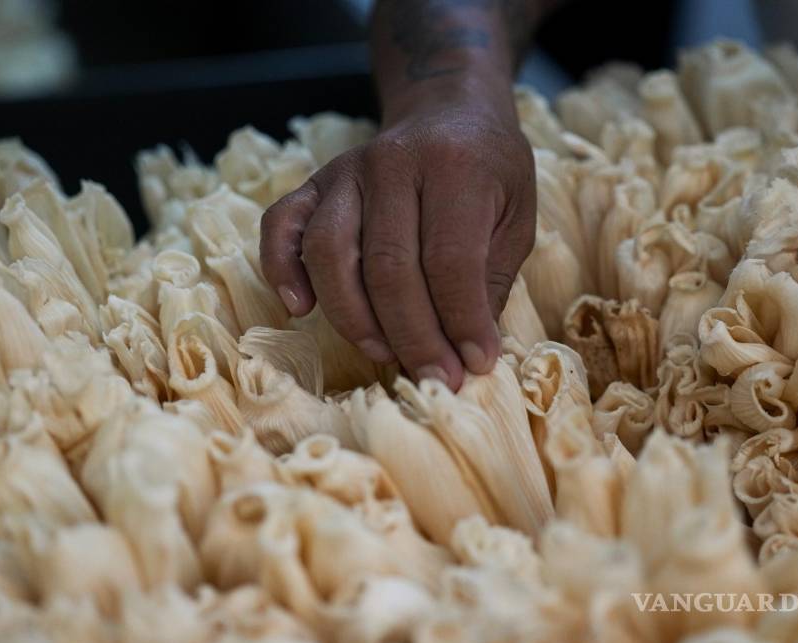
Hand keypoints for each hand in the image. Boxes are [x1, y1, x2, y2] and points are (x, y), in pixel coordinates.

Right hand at [260, 106, 535, 390]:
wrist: (449, 110)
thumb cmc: (490, 169)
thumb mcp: (517, 216)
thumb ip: (491, 278)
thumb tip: (468, 350)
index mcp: (455, 167)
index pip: (449, 261)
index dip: (460, 322)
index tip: (474, 365)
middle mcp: (393, 163)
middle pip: (389, 267)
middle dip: (412, 335)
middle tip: (434, 378)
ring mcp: (345, 171)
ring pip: (330, 254)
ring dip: (354, 318)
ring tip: (383, 354)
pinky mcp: (314, 183)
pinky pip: (281, 225)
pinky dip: (281, 268)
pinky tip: (300, 307)